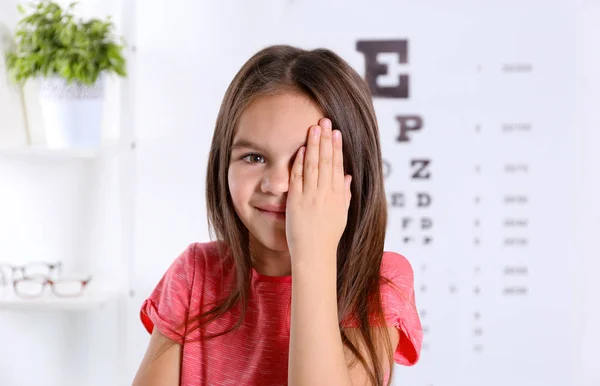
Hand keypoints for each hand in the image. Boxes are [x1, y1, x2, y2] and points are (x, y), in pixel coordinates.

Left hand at [285, 118, 351, 261]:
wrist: (314, 253)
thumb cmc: (328, 237)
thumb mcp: (341, 214)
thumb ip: (344, 194)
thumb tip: (347, 176)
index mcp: (338, 195)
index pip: (338, 166)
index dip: (337, 147)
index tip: (336, 132)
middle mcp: (325, 193)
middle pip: (326, 161)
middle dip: (326, 139)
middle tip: (325, 121)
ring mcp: (311, 196)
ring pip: (313, 165)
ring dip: (314, 145)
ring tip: (314, 128)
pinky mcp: (296, 201)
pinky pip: (299, 178)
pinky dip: (300, 162)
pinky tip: (302, 149)